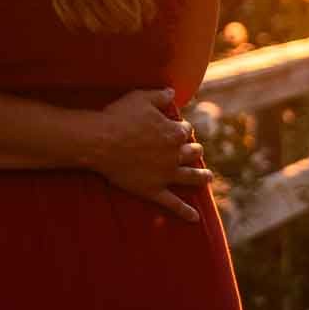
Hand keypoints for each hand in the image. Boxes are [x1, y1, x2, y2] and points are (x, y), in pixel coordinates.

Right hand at [91, 88, 214, 221]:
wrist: (100, 141)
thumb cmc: (119, 117)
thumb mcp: (140, 97)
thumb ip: (160, 95)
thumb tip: (173, 91)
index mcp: (173, 133)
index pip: (185, 130)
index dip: (182, 128)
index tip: (178, 128)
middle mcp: (175, 155)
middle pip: (192, 153)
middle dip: (194, 150)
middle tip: (195, 151)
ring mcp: (165, 174)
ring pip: (190, 177)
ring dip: (201, 176)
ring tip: (208, 177)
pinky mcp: (153, 190)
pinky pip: (173, 203)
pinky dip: (185, 211)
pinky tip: (195, 218)